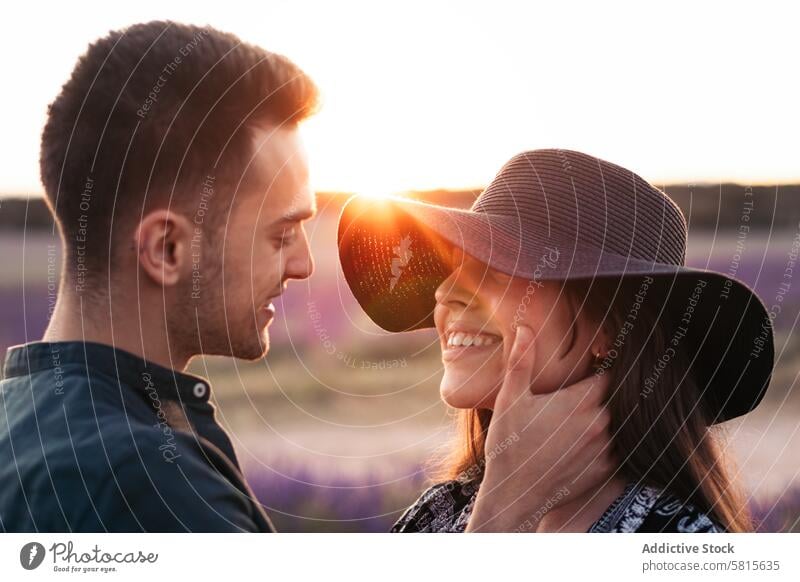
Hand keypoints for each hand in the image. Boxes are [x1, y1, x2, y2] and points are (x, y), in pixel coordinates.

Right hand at [466, 324, 615, 531]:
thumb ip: (522, 360)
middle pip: (608, 400)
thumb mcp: (511, 398)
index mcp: (582, 400)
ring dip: (595, 423)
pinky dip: (597, 446)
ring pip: (609, 424)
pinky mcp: (606, 470)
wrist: (514, 494)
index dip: (597, 371)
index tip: (585, 371)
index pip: (607, 374)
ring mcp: (606, 449)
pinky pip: (610, 450)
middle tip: (566, 404)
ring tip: (566, 428)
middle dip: (592, 398)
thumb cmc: (510, 444)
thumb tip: (525, 327)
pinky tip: (572, 449)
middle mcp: (601, 423)